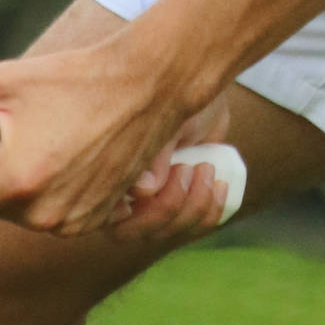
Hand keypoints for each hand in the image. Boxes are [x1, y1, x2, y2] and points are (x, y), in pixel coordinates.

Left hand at [0, 30, 206, 238]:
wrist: (146, 84)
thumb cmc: (76, 77)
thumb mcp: (3, 80)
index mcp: (13, 181)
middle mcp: (40, 213)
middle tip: (22, 139)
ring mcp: (70, 220)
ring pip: (26, 212)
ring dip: (31, 184)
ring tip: (56, 141)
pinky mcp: (97, 219)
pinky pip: (59, 213)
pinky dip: (61, 191)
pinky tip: (78, 155)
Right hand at [108, 90, 235, 241]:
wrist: (201, 89)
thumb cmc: (175, 94)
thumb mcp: (167, 118)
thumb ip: (154, 152)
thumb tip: (145, 191)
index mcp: (108, 172)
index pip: (103, 215)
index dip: (129, 210)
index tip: (156, 186)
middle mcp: (124, 196)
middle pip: (133, 233)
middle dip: (166, 208)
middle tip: (188, 169)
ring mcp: (153, 206)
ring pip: (166, 234)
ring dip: (193, 207)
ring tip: (207, 168)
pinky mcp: (182, 207)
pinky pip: (194, 230)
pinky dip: (211, 211)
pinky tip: (220, 184)